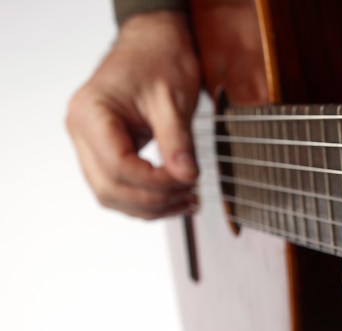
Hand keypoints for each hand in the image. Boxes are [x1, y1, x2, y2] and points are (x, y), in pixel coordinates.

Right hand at [66, 11, 200, 218]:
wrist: (152, 42)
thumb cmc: (159, 59)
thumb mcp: (173, 99)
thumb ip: (177, 141)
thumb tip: (187, 177)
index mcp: (91, 113)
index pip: (118, 165)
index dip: (155, 182)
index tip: (187, 182)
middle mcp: (80, 130)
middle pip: (109, 188)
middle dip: (153, 200)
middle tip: (190, 196)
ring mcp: (88, 143)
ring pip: (110, 194)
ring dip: (149, 206)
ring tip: (187, 202)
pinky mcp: (103, 151)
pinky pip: (118, 186)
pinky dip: (145, 198)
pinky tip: (173, 198)